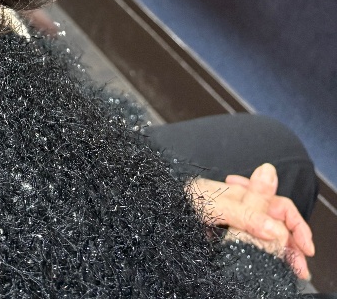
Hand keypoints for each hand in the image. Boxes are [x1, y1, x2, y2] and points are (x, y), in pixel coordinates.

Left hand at [189, 163, 313, 279]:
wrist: (157, 210)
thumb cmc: (180, 200)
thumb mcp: (215, 205)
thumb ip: (246, 213)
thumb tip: (278, 227)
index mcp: (241, 192)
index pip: (279, 205)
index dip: (295, 225)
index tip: (305, 248)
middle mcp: (240, 206)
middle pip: (275, 222)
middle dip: (291, 243)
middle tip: (299, 267)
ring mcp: (232, 223)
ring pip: (264, 236)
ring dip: (279, 251)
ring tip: (288, 270)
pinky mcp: (224, 239)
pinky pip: (249, 245)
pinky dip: (262, 255)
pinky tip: (268, 265)